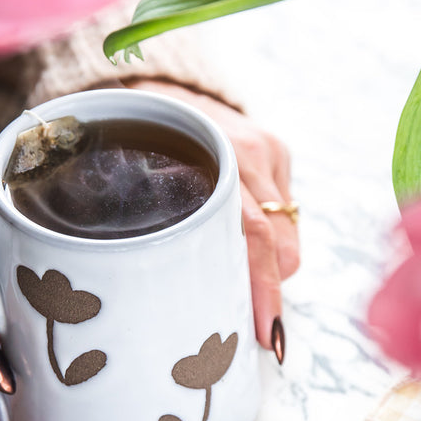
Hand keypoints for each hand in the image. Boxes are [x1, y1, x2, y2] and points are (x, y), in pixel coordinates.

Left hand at [127, 80, 299, 355]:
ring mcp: (271, 152)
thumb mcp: (133, 181)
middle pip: (280, 246)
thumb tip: (152, 302)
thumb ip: (150, 228)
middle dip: (269, 292)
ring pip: (287, 239)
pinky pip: (285, 217)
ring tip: (235, 280)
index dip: (263, 288)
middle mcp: (250, 152)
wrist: (160, 85)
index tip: (267, 335)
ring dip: (266, 270)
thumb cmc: (136, 143)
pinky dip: (267, 241)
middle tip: (251, 328)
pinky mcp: (282, 154)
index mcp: (211, 160)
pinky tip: (238, 241)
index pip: (253, 235)